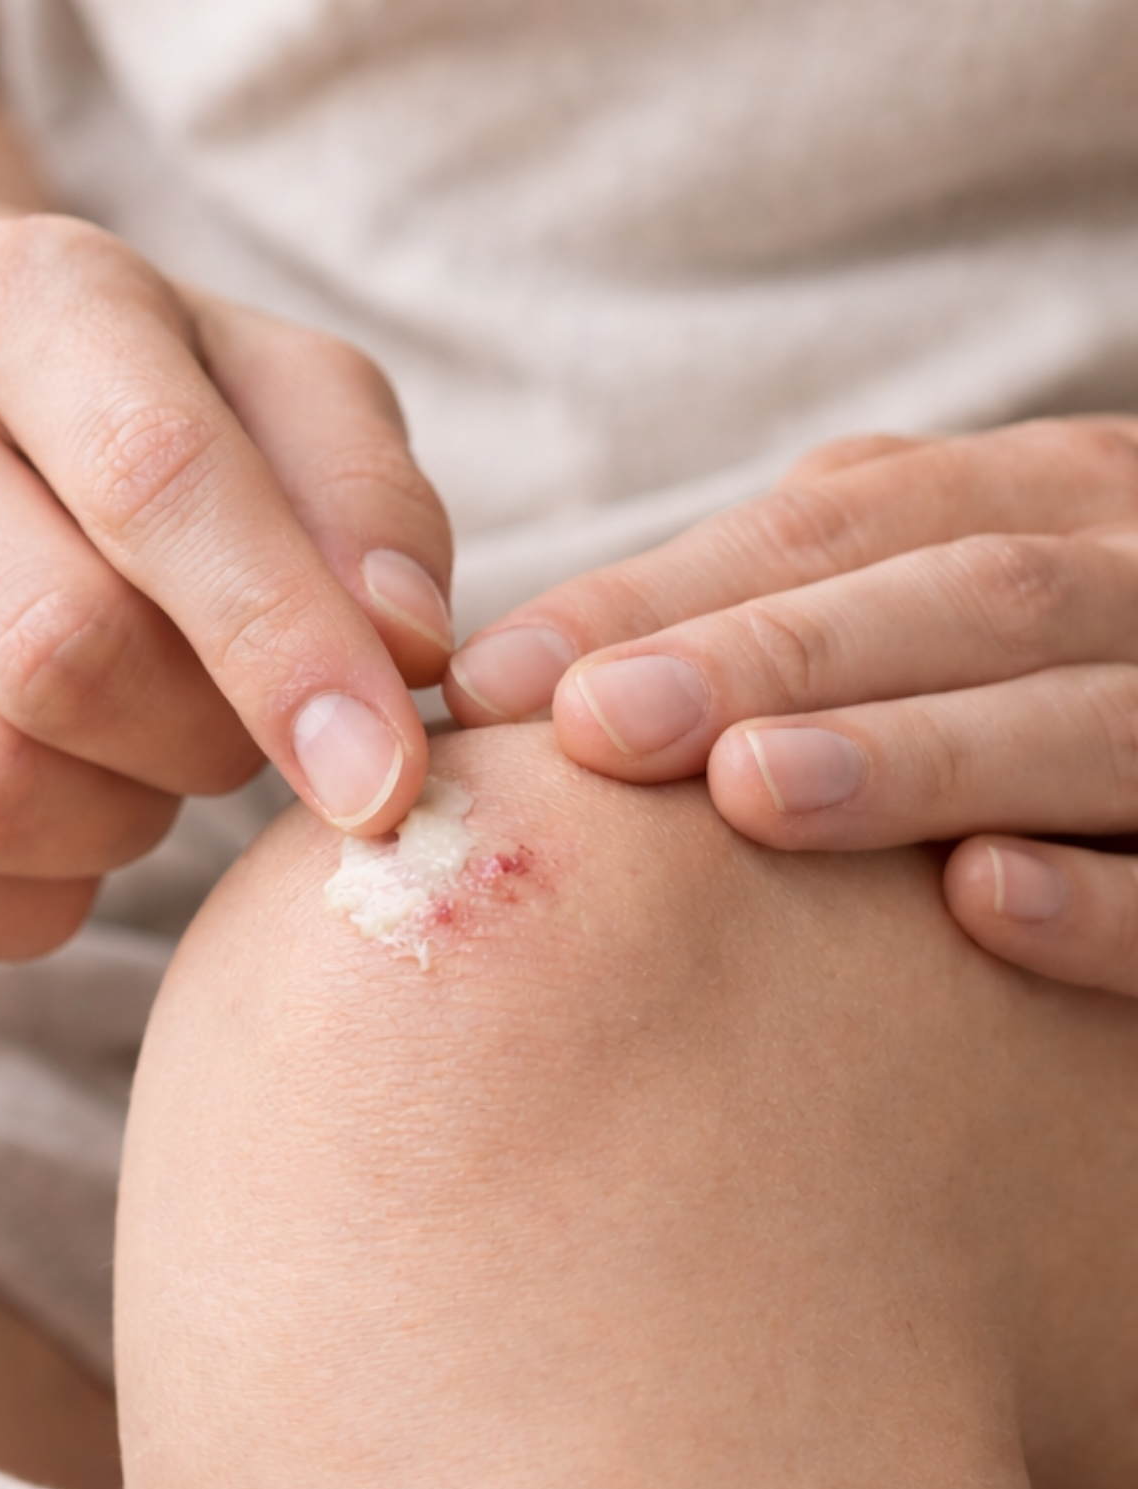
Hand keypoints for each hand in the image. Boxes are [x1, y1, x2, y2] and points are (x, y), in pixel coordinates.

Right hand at [0, 215, 453, 958]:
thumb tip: (402, 650)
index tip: (384, 773)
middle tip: (242, 725)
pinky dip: (31, 902)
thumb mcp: (287, 398)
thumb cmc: (154, 423)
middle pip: (55, 657)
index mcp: (15, 303)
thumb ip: (367, 503)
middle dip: (203, 736)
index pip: (152, 481)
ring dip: (118, 822)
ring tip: (149, 760)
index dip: (284, 648)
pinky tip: (71, 831)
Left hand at [444, 418, 1137, 995]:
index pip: (841, 528)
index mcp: (1047, 504)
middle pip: (965, 597)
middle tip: (598, 727)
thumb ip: (785, 622)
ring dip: (918, 752)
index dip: (664, 594)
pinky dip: (1107, 897)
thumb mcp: (925, 626)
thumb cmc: (1024, 721)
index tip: (492, 680)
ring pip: (1092, 712)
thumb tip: (509, 683)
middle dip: (775, 658)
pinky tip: (981, 903)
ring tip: (755, 791)